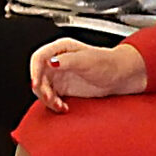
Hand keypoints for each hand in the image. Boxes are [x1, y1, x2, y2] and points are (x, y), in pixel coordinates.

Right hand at [28, 38, 147, 109]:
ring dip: (47, 99)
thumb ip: (67, 60)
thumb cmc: (108, 63)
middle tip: (50, 98)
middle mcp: (58, 61)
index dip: (34, 71)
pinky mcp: (64, 88)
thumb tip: (51, 62)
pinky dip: (54, 104)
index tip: (36, 83)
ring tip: (59, 105)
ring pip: (42, 88)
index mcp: (61, 49)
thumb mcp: (86, 60)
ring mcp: (60, 75)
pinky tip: (63, 107)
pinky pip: (51, 97)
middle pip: (38, 75)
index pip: (39, 58)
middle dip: (41, 89)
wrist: (121, 77)